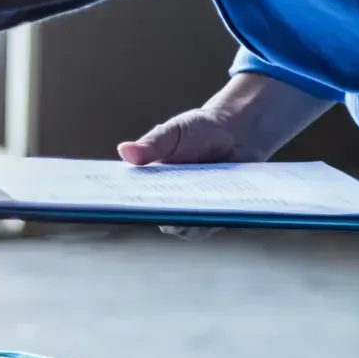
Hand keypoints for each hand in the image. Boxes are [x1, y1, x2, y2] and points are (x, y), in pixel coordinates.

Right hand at [117, 105, 269, 241]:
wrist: (236, 131)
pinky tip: (215, 208)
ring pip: (183, 226)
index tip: (122, 201)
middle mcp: (166, 202)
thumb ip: (150, 145)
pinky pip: (209, 225)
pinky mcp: (214, 216)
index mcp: (148, 183)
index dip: (125, 202)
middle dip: (157, 213)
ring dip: (186, 220)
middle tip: (163, 205)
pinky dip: (210, 219)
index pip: (130, 198)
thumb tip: (124, 151)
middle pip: (155, 217)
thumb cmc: (198, 130)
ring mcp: (191, 211)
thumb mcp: (171, 133)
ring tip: (189, 208)